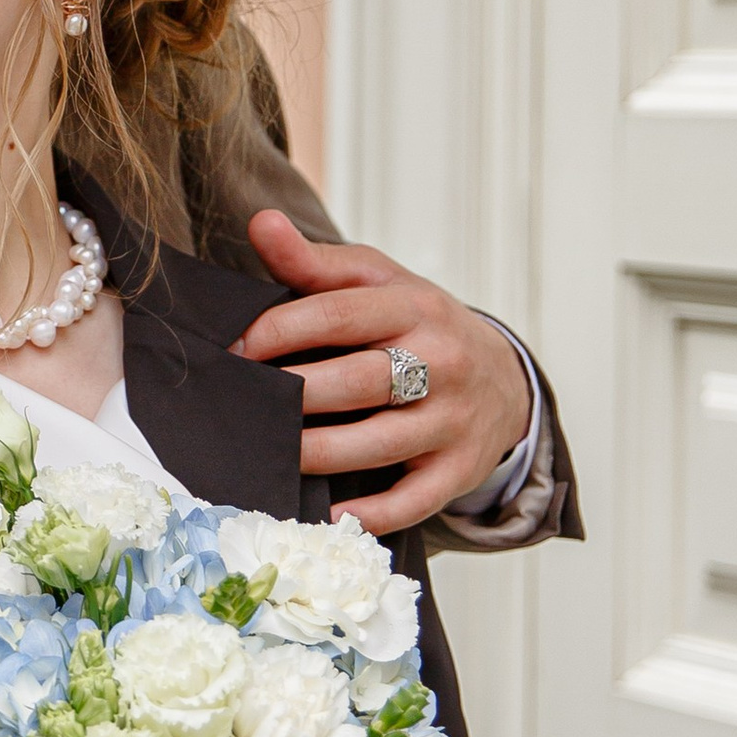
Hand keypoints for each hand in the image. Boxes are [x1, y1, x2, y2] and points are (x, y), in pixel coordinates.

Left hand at [232, 212, 533, 531]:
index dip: (279, 331)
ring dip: (316, 452)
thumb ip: (315, 262)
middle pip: (357, 381)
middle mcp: (440, 363)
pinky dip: (369, 513)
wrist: (504, 378)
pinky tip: (326, 512)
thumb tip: (260, 223)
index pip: (338, 315)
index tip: (233, 349)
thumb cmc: (419, 327)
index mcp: (415, 308)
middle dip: (293, 394)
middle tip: (241, 403)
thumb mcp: (379, 283)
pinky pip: (410, 500)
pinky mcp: (457, 470)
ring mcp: (452, 421)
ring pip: (377, 444)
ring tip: (268, 452)